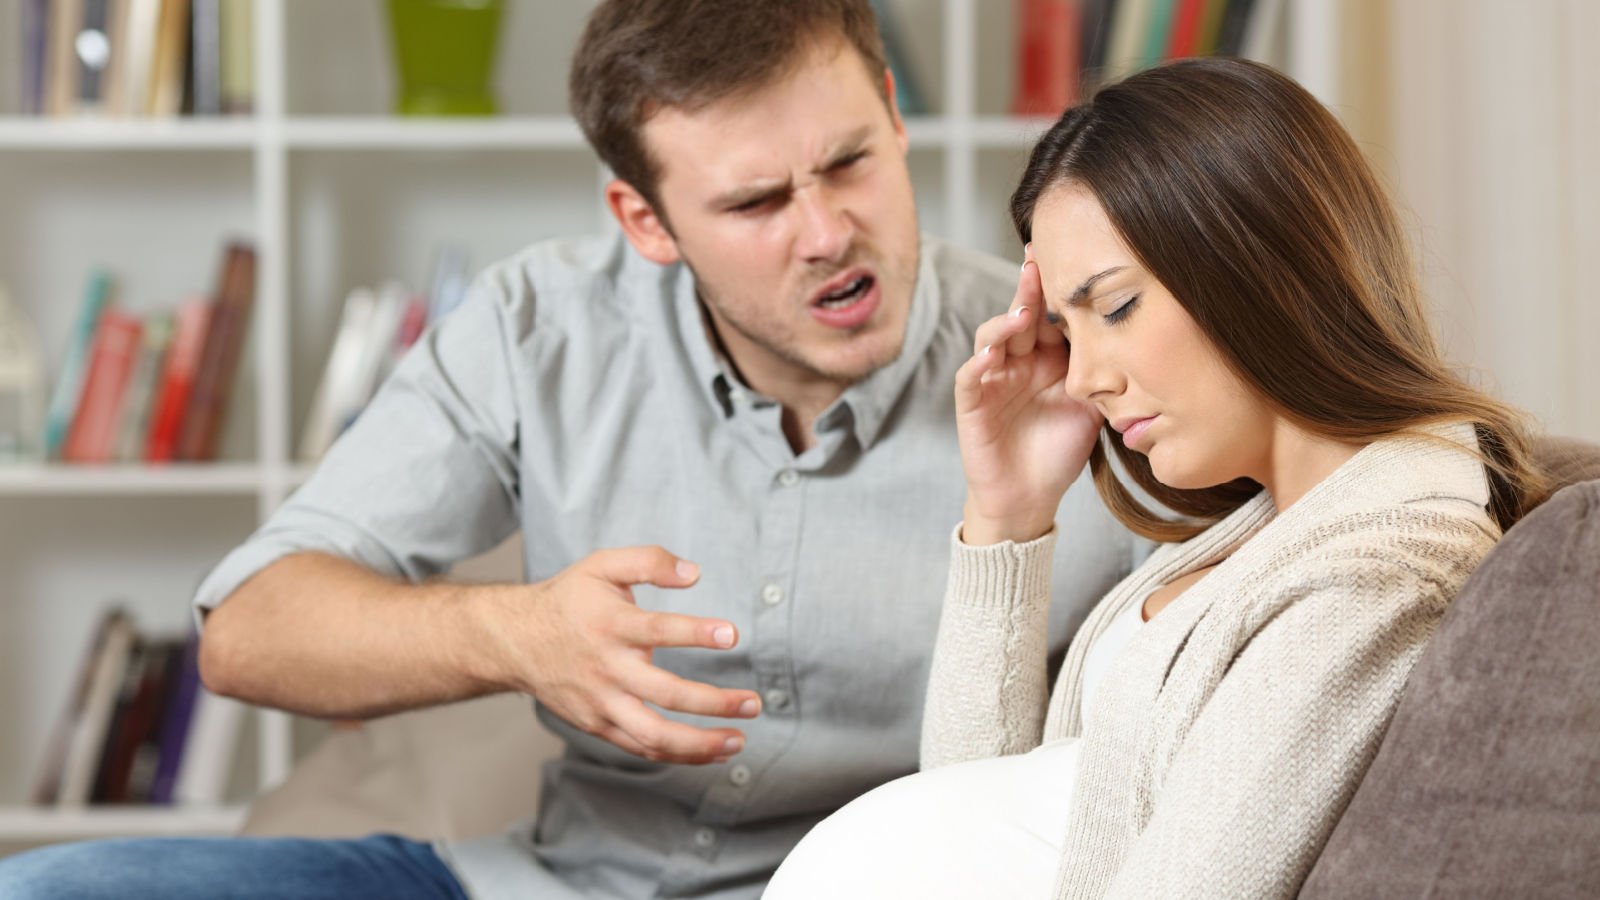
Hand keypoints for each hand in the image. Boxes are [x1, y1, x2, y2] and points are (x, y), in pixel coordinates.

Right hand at [480, 546, 759, 764]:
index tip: (732, 634)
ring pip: (652, 735)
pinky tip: (711, 751)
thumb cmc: (569, 600)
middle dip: (714, 702)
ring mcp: (601, 703)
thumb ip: (649, 561)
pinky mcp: (598, 725)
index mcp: (609, 625)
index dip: (695, 633)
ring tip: (738, 740)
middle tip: (753, 703)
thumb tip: (695, 573)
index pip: (657, 631)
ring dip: (700, 743)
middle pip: (664, 693)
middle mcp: (605, 668)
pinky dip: (677, 755)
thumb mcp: (602, 565)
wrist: (516, 641)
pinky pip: (641, 747)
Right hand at [954, 250, 1102, 544]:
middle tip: (1038, 264)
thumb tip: (1133, 338)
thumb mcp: (1091, 408)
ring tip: (1022, 314)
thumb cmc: (1059, 452)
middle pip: (1020, 316)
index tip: (1069, 256)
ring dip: (1004, 323)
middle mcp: (1018, 361)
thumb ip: (1102, 374)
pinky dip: (978, 364)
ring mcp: (993, 379)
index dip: (1057, 289)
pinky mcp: (972, 404)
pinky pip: (970, 377)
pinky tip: (990, 356)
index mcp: (1048, 358)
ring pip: (992, 338)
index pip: (1051, 315)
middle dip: (1028, 291)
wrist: (1030, 498)